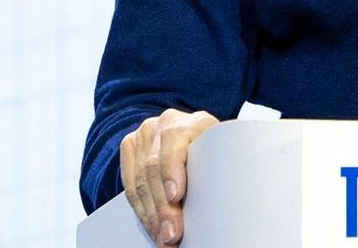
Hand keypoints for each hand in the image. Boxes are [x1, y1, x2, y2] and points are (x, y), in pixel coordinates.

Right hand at [119, 109, 218, 244]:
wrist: (198, 135)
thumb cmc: (218, 151)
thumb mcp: (226, 153)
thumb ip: (221, 167)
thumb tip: (226, 205)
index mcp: (195, 121)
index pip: (174, 140)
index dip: (172, 169)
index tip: (175, 196)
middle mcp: (166, 122)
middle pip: (155, 167)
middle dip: (162, 207)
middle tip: (171, 234)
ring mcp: (146, 134)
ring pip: (140, 180)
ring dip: (151, 215)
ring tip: (162, 237)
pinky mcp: (130, 147)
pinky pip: (130, 185)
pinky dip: (141, 211)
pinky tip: (151, 227)